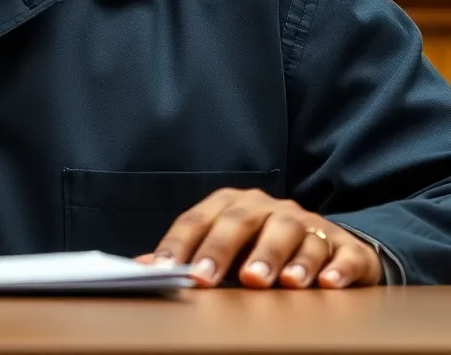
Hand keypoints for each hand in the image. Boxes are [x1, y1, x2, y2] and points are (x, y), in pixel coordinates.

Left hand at [135, 188, 381, 288]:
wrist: (330, 247)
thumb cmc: (263, 249)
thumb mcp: (226, 250)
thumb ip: (189, 257)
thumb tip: (143, 267)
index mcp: (232, 205)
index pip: (199, 220)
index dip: (182, 244)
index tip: (166, 270)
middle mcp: (268, 208)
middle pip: (243, 221)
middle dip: (224, 249)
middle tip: (211, 279)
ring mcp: (308, 223)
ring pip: (293, 233)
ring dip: (281, 258)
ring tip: (275, 283)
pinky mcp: (345, 245)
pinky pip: (342, 253)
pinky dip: (336, 267)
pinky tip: (327, 284)